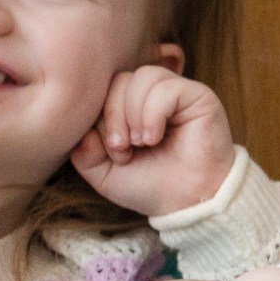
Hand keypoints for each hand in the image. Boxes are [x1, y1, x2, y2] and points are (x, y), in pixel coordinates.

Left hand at [73, 67, 238, 218]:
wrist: (187, 203)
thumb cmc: (150, 186)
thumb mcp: (104, 173)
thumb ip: (83, 151)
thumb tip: (82, 127)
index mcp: (130, 105)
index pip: (104, 87)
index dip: (100, 117)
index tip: (114, 151)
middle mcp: (152, 94)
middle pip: (120, 79)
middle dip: (114, 116)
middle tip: (125, 148)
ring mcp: (176, 92)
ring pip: (142, 77)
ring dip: (134, 114)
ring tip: (144, 142)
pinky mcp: (197, 95)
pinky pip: (165, 88)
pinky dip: (153, 114)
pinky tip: (156, 137)